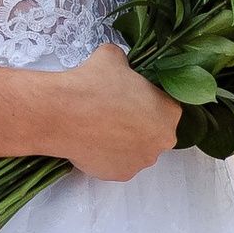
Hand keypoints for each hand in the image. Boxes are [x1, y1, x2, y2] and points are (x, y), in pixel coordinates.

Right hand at [51, 44, 180, 180]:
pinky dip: (108, 155)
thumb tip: (119, 65)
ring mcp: (141, 161)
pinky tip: (93, 141)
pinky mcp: (120, 175)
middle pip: (153, 131)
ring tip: (100, 126)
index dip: (146, 100)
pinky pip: (117, 163)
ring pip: (136, 150)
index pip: (165, 106)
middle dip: (138, 124)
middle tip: (114, 112)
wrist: (64, 113)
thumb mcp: (112, 57)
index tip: (129, 97)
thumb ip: (124, 63)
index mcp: (169, 112)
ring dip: (123, 141)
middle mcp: (161, 141)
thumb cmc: (93, 85)